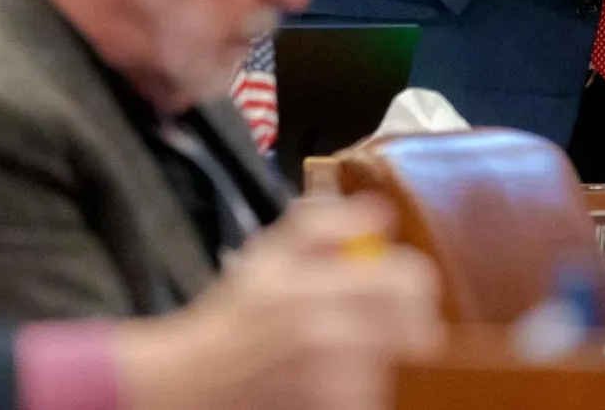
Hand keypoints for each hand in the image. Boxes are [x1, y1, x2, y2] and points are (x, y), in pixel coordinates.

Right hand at [114, 196, 441, 409]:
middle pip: (417, 330)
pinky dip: (359, 392)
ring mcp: (333, 388)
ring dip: (376, 360)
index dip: (414, 284)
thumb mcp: (268, 256)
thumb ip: (323, 225)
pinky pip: (372, 399)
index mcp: (321, 291)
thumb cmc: (230, 319)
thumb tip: (381, 214)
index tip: (402, 290)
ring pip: (393, 366)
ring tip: (335, 356)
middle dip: (403, 324)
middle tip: (375, 327)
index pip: (411, 283)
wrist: (187, 386)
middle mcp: (332, 340)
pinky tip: (327, 383)